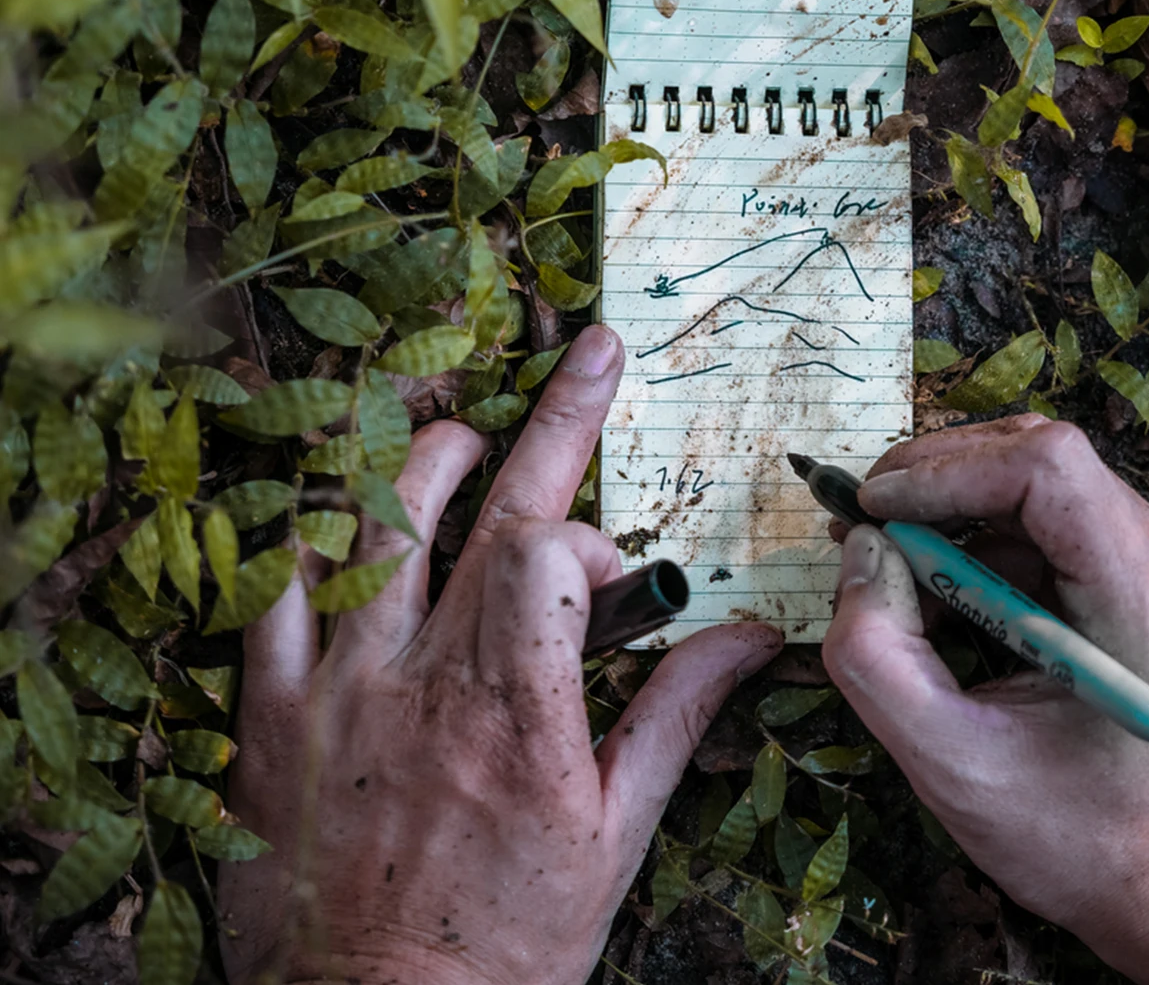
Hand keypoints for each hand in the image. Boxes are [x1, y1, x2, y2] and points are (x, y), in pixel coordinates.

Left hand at [219, 324, 782, 984]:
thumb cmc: (507, 943)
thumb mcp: (616, 835)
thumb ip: (676, 716)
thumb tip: (747, 638)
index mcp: (516, 705)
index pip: (549, 548)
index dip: (589, 538)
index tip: (606, 578)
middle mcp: (423, 675)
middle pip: (482, 502)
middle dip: (555, 413)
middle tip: (589, 350)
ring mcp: (337, 687)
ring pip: (369, 518)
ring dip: (425, 453)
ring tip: (462, 431)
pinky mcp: (272, 715)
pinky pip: (272, 591)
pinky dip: (308, 536)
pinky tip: (341, 514)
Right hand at [821, 417, 1148, 984]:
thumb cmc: (1081, 843)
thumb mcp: (951, 768)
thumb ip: (876, 657)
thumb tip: (859, 551)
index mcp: (1143, 606)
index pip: (1048, 469)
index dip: (946, 469)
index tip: (873, 509)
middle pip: (1041, 455)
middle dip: (936, 477)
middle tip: (863, 524)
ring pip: (1041, 480)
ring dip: (953, 507)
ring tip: (892, 567)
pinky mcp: (1147, 575)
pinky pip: (1051, 520)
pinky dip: (981, 538)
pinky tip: (941, 595)